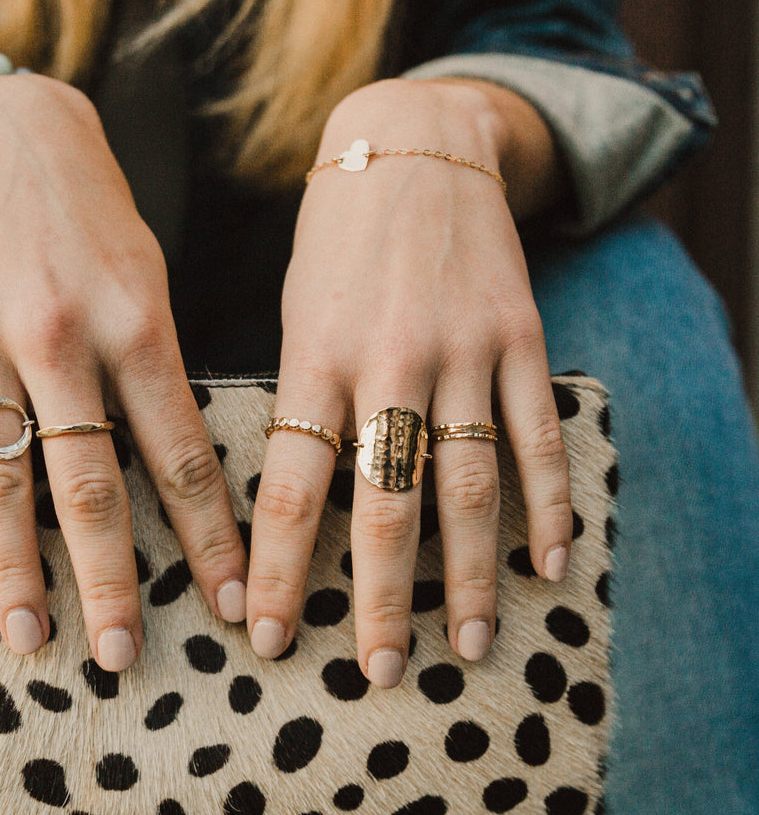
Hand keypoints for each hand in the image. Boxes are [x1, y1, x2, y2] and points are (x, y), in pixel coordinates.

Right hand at [0, 73, 247, 668]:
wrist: (10, 126)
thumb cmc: (98, 221)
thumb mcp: (152, 283)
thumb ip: (162, 375)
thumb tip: (188, 482)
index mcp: (138, 324)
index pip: (180, 456)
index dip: (209, 539)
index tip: (234, 607)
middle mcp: (58, 334)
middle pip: (88, 482)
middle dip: (110, 577)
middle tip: (123, 656)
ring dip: (12, 566)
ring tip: (27, 639)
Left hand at [245, 78, 571, 685]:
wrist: (411, 141)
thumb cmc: (332, 243)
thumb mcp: (290, 315)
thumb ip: (296, 403)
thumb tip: (287, 502)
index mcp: (311, 359)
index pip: (288, 487)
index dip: (274, 569)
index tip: (263, 636)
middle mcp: (386, 363)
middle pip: (383, 505)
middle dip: (378, 598)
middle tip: (377, 673)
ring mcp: (462, 351)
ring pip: (467, 485)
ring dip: (471, 575)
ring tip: (469, 645)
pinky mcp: (519, 337)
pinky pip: (537, 434)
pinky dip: (549, 503)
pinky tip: (552, 563)